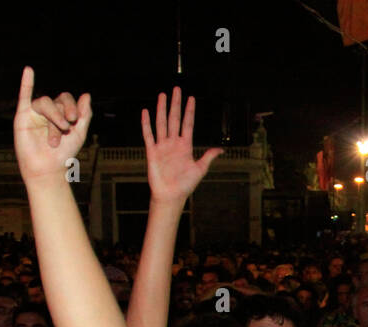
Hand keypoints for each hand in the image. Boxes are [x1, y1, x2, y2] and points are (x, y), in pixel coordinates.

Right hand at [14, 67, 91, 184]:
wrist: (48, 169)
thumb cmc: (63, 153)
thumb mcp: (79, 133)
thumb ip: (84, 114)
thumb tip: (86, 94)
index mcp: (61, 112)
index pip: (66, 99)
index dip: (71, 106)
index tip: (74, 119)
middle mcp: (48, 110)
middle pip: (56, 102)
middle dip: (62, 115)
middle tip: (66, 127)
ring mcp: (35, 112)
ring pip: (44, 103)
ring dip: (53, 117)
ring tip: (56, 135)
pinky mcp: (23, 116)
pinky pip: (24, 96)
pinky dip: (26, 83)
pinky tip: (28, 70)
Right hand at [141, 89, 222, 206]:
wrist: (170, 196)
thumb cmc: (185, 185)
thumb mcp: (200, 169)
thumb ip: (208, 156)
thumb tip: (221, 149)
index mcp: (185, 146)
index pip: (188, 124)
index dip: (190, 111)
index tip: (191, 98)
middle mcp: (173, 143)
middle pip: (174, 119)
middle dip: (176, 104)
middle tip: (176, 89)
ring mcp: (162, 146)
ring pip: (162, 123)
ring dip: (161, 109)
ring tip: (162, 95)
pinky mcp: (152, 152)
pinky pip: (148, 135)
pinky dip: (146, 124)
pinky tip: (145, 112)